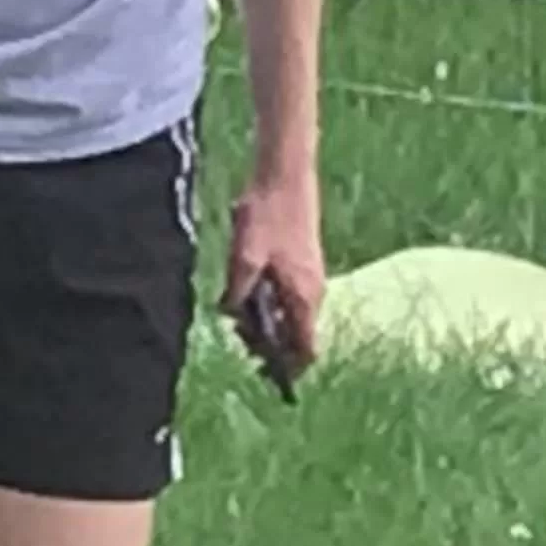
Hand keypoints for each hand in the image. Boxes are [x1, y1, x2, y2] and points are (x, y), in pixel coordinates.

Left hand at [225, 168, 325, 374]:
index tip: (263, 371)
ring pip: (291, 314)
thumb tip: (232, 316)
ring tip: (236, 308)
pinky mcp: (302, 263)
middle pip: (296, 334)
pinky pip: (288, 295)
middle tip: (237, 329)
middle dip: (268, 340)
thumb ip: (239, 294)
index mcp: (304, 297)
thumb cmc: (267, 215)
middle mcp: (313, 292)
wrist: (284, 174)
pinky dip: (269, 299)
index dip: (287, 368)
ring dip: (266, 318)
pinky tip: (246, 285)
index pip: (306, 350)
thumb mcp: (245, 258)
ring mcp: (310, 277)